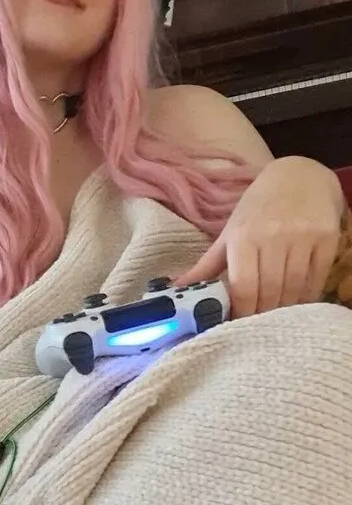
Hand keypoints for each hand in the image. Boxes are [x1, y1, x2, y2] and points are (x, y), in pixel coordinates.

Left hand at [177, 156, 344, 317]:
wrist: (300, 176)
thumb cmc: (258, 209)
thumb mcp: (229, 233)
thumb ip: (206, 266)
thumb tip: (177, 289)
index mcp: (244, 237)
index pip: (244, 288)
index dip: (242, 313)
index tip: (238, 326)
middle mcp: (273, 236)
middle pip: (269, 293)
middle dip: (262, 315)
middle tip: (257, 328)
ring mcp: (302, 237)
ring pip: (293, 290)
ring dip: (285, 310)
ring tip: (276, 319)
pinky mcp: (327, 239)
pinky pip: (316, 280)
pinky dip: (307, 297)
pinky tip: (297, 303)